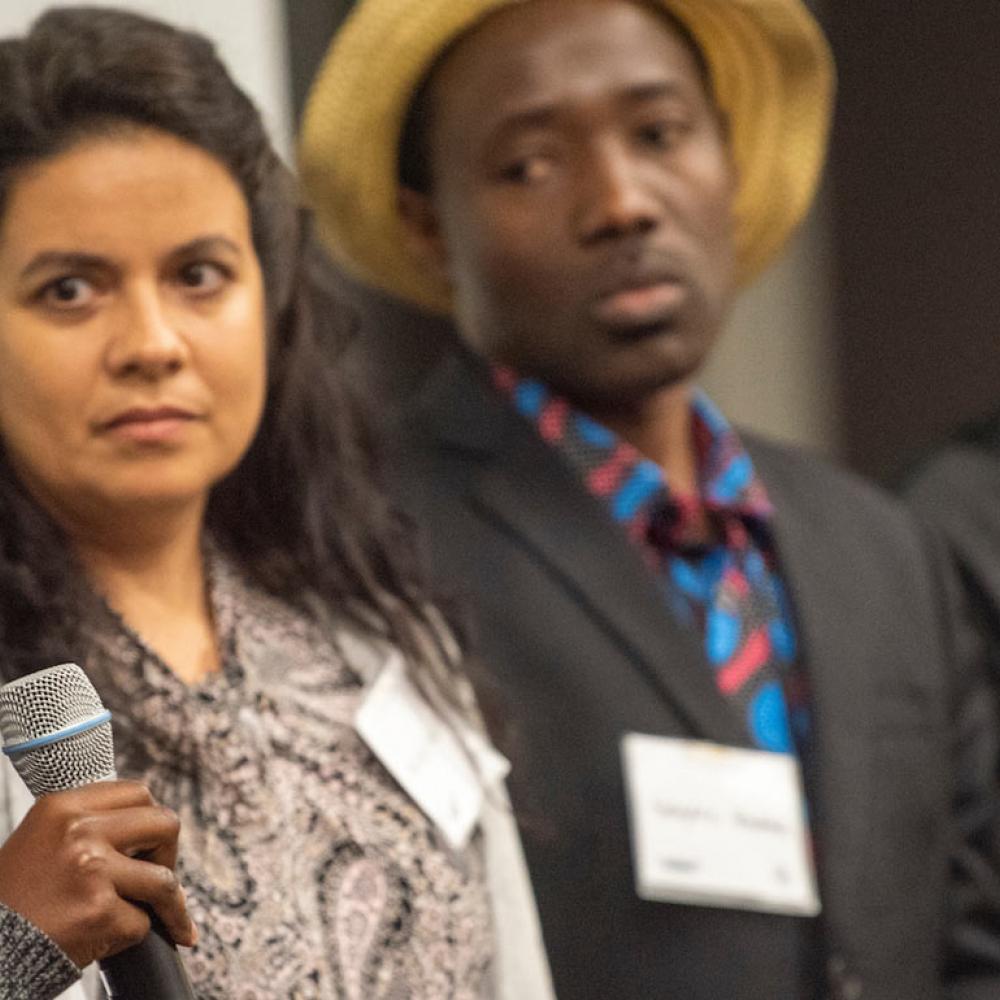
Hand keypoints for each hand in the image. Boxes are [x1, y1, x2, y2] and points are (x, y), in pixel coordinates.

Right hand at [0, 780, 196, 967]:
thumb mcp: (42, 840)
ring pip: (163, 880)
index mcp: (62, 806)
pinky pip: (143, 923)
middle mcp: (78, 831)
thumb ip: (90, 825)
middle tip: (159, 876)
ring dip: (170, 905)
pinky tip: (109, 939)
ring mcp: (91, 870)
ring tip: (166, 919)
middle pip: (165, 824)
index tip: (151, 842)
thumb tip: (148, 830)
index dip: (151, 818)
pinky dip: (131, 935)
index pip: (138, 793)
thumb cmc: (16, 901)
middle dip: (169, 854)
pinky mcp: (99, 912)